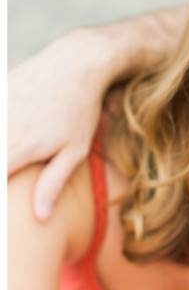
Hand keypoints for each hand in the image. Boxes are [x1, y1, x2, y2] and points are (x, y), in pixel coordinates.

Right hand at [8, 28, 111, 219]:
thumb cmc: (80, 110)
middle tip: (15, 168)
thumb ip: (53, 183)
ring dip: (1, 149)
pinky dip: (1, 127)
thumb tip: (40, 218)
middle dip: (2, 167)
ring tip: (13, 157)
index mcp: (16, 149)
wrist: (76, 62)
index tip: (2, 226)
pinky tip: (11, 136)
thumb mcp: (75, 150)